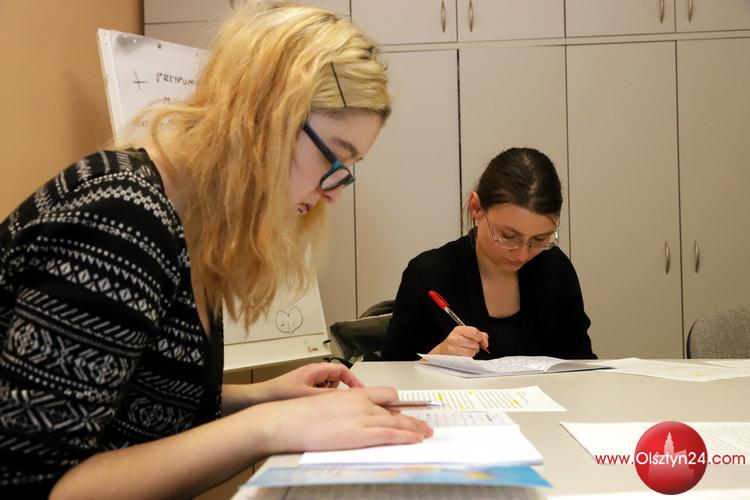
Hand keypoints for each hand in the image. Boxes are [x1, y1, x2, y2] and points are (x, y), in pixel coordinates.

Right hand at [255, 387, 433, 452]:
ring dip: (414, 428)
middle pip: (395, 408)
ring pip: (397, 421)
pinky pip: (389, 435)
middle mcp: (362, 402)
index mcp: (353, 394)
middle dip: (411, 418)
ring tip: (425, 433)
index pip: (385, 394)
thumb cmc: (299, 415)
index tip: (406, 410)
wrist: (286, 421)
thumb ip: (344, 409)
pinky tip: (414, 439)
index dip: (398, 405)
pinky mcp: (360, 435)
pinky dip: (405, 437)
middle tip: (423, 424)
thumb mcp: (327, 404)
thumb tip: (352, 418)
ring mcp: (362, 418)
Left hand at [258, 362, 364, 401]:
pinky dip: (321, 401)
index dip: (354, 381)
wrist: (259, 399)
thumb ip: (329, 396)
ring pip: (329, 388)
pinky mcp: (304, 390)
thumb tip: (346, 399)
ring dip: (329, 397)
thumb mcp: (308, 396)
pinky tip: (314, 409)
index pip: (343, 370)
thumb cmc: (278, 393)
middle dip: (340, 391)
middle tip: (342, 404)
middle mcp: (313, 373)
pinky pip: (320, 395)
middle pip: (338, 379)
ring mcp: (309, 382)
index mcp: (316, 369)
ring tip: (321, 406)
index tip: (360, 392)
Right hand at [429, 325, 488, 356]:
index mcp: (459, 329)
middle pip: (474, 343)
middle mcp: (454, 337)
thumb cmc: (458, 341)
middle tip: (471, 345)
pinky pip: (468, 357)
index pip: (474, 332)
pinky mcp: (454, 356)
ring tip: (468, 349)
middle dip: (476, 346)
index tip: (480, 340)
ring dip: (473, 351)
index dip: (480, 338)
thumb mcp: (468, 334)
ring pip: (472, 351)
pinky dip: (468, 356)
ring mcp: (453, 347)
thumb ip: (481, 335)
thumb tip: (485, 343)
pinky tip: (464, 353)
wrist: (444, 350)